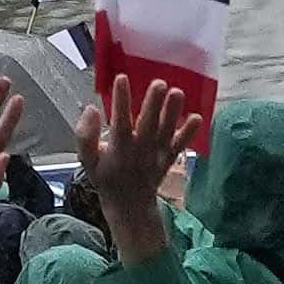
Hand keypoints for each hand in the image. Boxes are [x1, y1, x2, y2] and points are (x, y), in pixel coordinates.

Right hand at [75, 74, 197, 263]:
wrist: (129, 205)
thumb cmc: (106, 177)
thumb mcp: (87, 161)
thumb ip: (85, 136)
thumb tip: (90, 109)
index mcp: (119, 148)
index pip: (119, 121)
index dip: (120, 101)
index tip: (121, 78)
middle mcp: (140, 150)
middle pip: (148, 124)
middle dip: (153, 104)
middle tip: (159, 83)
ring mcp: (156, 155)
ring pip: (165, 132)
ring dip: (172, 113)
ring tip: (178, 92)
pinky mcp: (168, 158)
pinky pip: (179, 146)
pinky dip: (189, 134)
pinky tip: (198, 118)